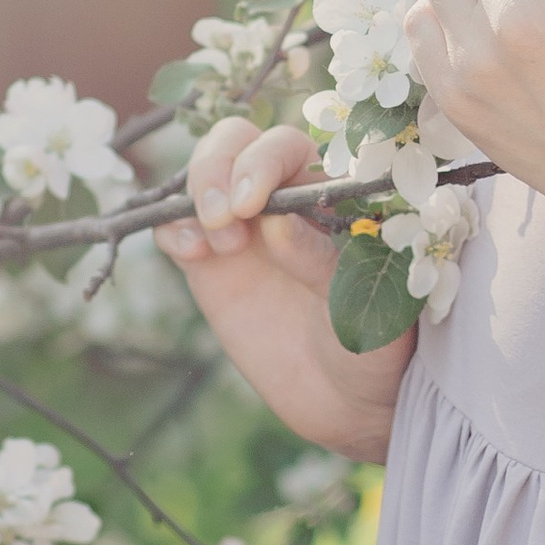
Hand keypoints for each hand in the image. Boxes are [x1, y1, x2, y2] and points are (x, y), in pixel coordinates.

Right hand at [156, 118, 410, 453]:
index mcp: (333, 193)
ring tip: (214, 247)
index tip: (252, 203)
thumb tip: (275, 221)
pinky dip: (172, 227)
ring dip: (197, 194)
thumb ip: (320, 261)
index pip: (289, 147)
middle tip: (223, 218)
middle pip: (236, 142)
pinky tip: (190, 254)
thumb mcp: (361, 308)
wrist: (347, 402)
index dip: (264, 161)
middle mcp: (286, 198)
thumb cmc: (371, 348)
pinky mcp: (211, 263)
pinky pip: (176, 226)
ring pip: (203, 174)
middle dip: (219, 166)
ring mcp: (245, 228)